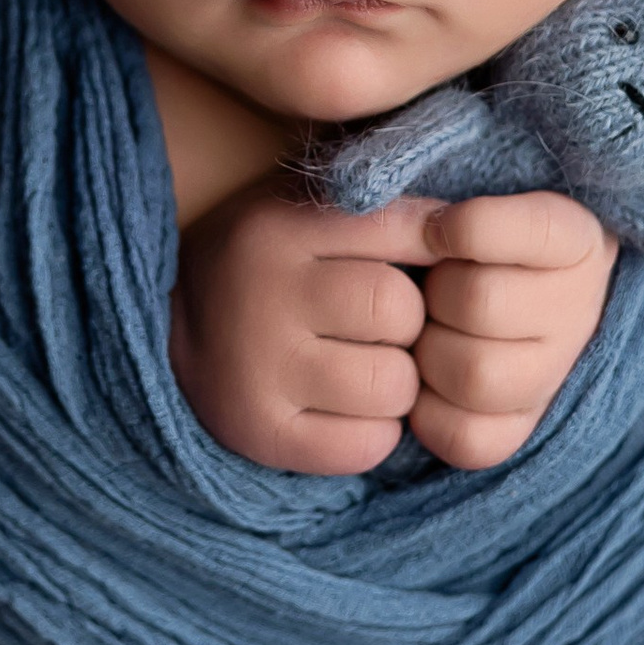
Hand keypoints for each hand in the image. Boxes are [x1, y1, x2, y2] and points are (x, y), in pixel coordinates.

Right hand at [170, 185, 613, 476]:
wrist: (167, 324)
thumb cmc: (271, 259)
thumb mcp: (309, 206)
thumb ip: (381, 200)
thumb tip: (476, 213)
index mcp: (281, 227)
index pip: (407, 230)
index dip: (435, 250)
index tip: (431, 260)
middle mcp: (263, 294)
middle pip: (401, 312)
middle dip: (409, 322)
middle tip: (383, 324)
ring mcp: (258, 369)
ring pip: (393, 385)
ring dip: (397, 382)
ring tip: (364, 364)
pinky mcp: (262, 433)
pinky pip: (367, 444)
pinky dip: (372, 431)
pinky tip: (343, 406)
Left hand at [405, 192, 617, 471]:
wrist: (479, 279)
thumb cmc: (455, 222)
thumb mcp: (457, 179)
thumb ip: (432, 167)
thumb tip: (375, 191)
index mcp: (575, 235)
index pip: (533, 229)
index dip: (465, 227)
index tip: (439, 226)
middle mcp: (579, 305)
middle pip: (482, 303)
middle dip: (436, 292)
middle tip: (427, 283)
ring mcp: (555, 371)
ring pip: (476, 375)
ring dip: (428, 352)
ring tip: (425, 330)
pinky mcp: (523, 426)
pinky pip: (470, 438)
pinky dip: (430, 413)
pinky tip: (424, 380)